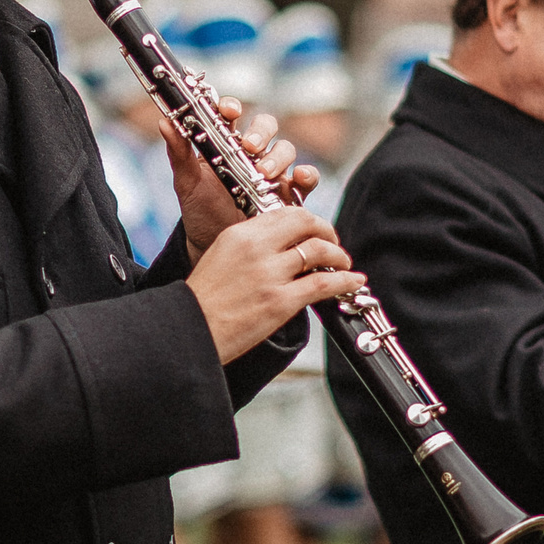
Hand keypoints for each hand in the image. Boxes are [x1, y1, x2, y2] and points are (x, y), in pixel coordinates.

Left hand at [168, 96, 317, 255]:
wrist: (212, 244)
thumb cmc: (199, 209)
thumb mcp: (187, 182)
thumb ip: (179, 152)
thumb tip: (164, 122)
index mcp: (225, 143)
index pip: (232, 115)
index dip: (232, 107)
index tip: (229, 111)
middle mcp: (252, 154)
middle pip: (265, 127)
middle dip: (260, 132)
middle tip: (250, 147)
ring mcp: (272, 172)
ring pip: (285, 150)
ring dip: (277, 157)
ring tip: (264, 174)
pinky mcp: (288, 193)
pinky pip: (305, 179)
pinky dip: (307, 175)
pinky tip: (298, 178)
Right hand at [184, 206, 362, 363]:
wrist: (190, 330)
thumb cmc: (202, 300)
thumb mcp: (221, 257)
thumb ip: (250, 246)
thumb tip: (281, 244)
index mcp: (240, 234)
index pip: (285, 212)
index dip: (308, 219)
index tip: (314, 229)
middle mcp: (257, 248)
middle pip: (306, 224)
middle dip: (327, 231)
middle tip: (334, 241)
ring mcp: (270, 274)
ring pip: (320, 252)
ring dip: (339, 256)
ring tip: (344, 263)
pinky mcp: (280, 301)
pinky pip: (324, 283)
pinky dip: (345, 280)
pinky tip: (353, 280)